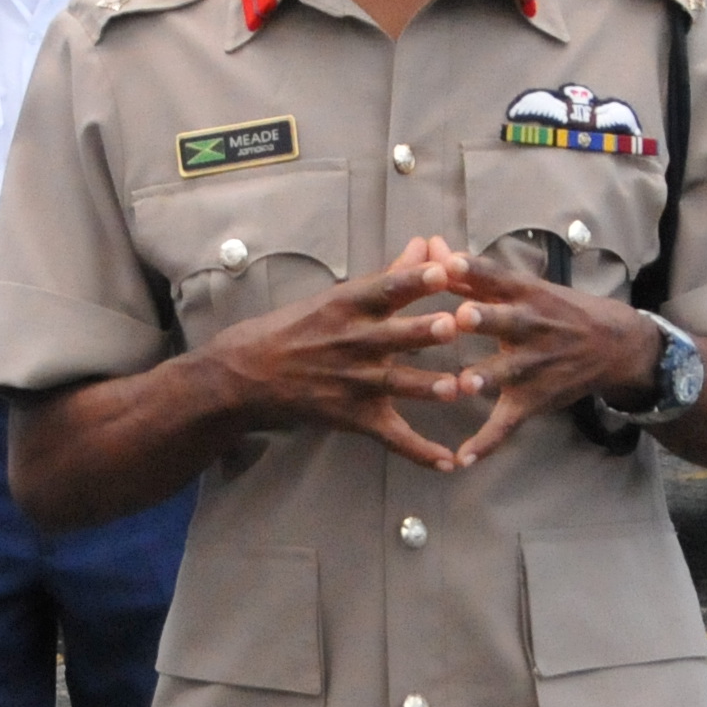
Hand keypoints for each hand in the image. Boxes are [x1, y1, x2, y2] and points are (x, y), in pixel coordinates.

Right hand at [188, 235, 527, 476]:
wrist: (248, 375)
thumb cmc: (298, 327)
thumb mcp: (337, 296)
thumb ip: (390, 274)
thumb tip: (426, 244)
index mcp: (349, 305)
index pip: (385, 289)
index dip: (413, 279)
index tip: (441, 270)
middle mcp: (354, 342)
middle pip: (395, 336)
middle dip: (424, 331)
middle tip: (453, 325)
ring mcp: (354, 382)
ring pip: (397, 384)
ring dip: (429, 387)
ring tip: (458, 387)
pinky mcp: (355, 416)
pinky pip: (392, 437)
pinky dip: (420, 452)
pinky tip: (450, 463)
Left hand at [398, 257, 664, 468]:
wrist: (614, 345)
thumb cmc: (554, 309)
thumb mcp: (522, 287)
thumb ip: (471, 273)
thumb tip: (430, 245)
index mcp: (526, 294)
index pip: (498, 278)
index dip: (475, 270)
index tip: (451, 263)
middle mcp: (531, 328)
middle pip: (506, 322)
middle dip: (484, 320)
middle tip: (461, 317)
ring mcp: (533, 366)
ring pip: (507, 373)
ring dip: (486, 378)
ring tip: (464, 385)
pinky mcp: (532, 399)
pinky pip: (507, 423)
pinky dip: (486, 443)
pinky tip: (461, 460)